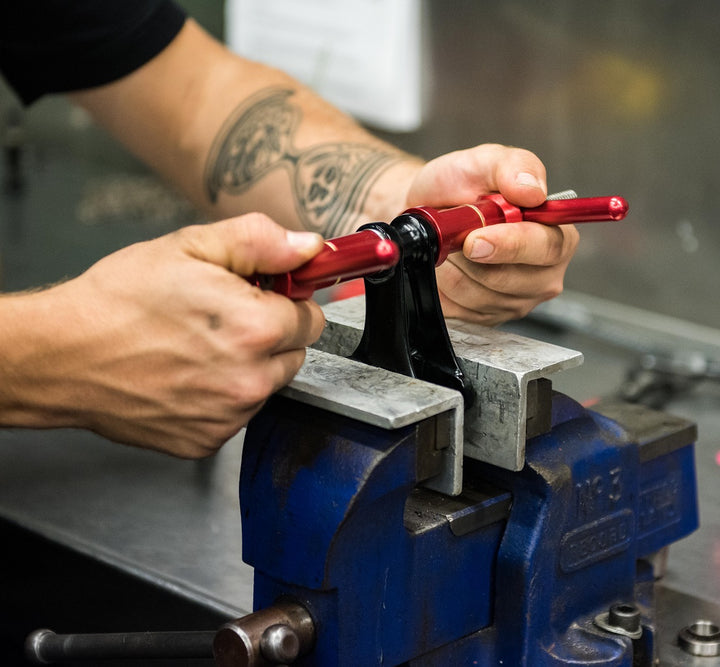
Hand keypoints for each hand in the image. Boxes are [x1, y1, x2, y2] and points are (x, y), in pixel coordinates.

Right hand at [43, 215, 324, 456]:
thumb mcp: (190, 247)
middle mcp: (249, 380)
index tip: (267, 296)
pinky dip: (222, 396)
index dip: (288, 301)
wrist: (63, 356)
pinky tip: (187, 375)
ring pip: (267, 385)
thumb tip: (307, 247)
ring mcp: (228, 417)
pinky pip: (237, 414)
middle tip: (226, 318)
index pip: (312, 318)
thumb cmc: (118, 302)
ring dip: (248, 367)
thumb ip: (260, 243)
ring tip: (198, 346)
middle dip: (271, 334)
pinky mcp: (206, 441)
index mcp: (255, 328)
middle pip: (294, 354)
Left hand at [405, 144, 578, 324]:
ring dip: (452, 267)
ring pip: (477, 295)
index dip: (509, 246)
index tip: (474, 239)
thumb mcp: (484, 162)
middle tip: (455, 234)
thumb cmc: (459, 187)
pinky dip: (442, 285)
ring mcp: (514, 301)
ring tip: (451, 245)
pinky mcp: (485, 318)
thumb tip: (532, 190)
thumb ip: (512, 167)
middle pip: (509, 280)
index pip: (546, 248)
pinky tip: (446, 266)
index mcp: (556, 233)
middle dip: (471, 257)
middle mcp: (543, 274)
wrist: (425, 209)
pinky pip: (458, 309)